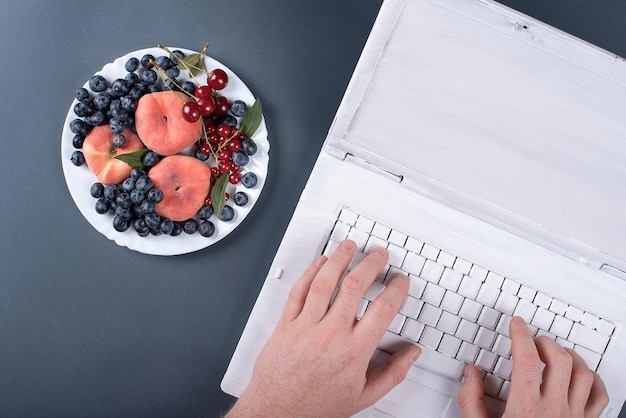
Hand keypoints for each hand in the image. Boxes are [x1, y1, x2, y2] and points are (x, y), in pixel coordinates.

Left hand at [226, 239, 420, 416]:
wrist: (278, 412)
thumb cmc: (317, 405)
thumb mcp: (363, 396)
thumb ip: (392, 373)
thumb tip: (411, 354)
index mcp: (354, 352)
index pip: (383, 309)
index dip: (396, 289)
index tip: (400, 281)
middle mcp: (330, 335)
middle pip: (354, 286)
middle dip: (370, 264)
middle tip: (379, 254)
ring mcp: (306, 327)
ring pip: (324, 282)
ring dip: (339, 259)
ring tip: (349, 246)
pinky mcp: (285, 325)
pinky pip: (298, 291)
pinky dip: (309, 272)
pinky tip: (320, 262)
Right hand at [458, 316, 608, 417]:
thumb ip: (471, 400)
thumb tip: (471, 373)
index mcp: (526, 408)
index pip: (526, 359)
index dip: (520, 334)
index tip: (516, 324)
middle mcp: (554, 410)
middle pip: (558, 359)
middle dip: (544, 341)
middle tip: (532, 339)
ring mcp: (575, 417)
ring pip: (583, 373)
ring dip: (569, 356)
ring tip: (555, 352)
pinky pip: (600, 395)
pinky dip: (592, 379)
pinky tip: (581, 375)